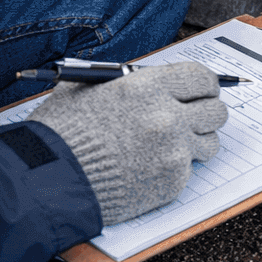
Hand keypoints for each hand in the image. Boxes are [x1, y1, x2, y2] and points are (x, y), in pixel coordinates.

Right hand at [29, 63, 226, 224]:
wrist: (45, 182)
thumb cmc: (60, 135)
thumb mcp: (87, 89)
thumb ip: (128, 82)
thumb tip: (156, 79)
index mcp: (148, 88)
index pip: (203, 79)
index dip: (205, 86)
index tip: (203, 92)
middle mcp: (167, 116)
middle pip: (216, 110)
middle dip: (205, 114)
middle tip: (191, 119)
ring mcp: (173, 151)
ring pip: (210, 142)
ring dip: (195, 143)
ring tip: (167, 147)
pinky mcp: (172, 181)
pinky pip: (190, 170)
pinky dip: (174, 169)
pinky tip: (147, 169)